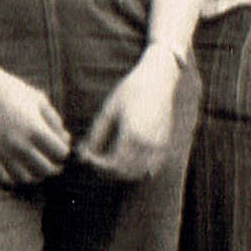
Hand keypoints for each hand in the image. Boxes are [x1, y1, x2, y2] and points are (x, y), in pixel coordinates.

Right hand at [0, 65, 74, 186]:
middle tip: (54, 161)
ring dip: (36, 176)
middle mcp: (20, 144)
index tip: (60, 145)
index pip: (60, 152)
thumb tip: (65, 139)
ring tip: (38, 167)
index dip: (64, 150)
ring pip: (26, 179)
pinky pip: (6, 179)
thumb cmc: (12, 90)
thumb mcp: (39, 99)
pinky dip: (16, 179)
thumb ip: (54, 120)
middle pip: (46, 169)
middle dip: (55, 166)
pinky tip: (21, 170)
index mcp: (35, 128)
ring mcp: (4, 152)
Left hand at [76, 45, 184, 177]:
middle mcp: (148, 143)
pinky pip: (151, 167)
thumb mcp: (110, 108)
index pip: (112, 163)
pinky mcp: (165, 143)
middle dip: (106, 170)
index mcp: (132, 134)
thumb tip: (85, 151)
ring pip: (138, 172)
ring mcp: (159, 145)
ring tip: (106, 160)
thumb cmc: (132, 89)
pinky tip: (126, 161)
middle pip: (124, 171)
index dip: (96, 164)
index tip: (85, 156)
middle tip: (93, 159)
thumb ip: (97, 133)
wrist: (159, 78)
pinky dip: (138, 170)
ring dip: (121, 172)